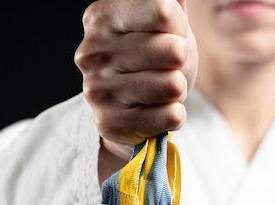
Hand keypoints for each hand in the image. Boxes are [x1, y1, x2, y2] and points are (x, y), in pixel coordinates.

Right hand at [75, 0, 197, 155]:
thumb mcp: (161, 23)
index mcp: (102, 18)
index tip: (171, 34)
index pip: (163, 11)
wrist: (131, 110)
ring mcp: (99, 91)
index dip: (179, 26)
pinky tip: (161, 111)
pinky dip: (175, 115)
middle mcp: (93, 53)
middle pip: (173, 50)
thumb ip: (169, 5)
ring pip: (172, 85)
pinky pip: (170, 116)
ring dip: (178, 90)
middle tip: (168, 67)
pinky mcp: (111, 124)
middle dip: (181, 61)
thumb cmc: (151, 60)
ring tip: (163, 89)